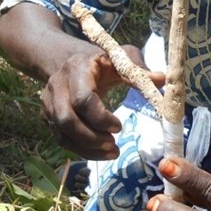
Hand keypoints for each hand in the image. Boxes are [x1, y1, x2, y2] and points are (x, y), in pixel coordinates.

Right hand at [40, 45, 163, 159]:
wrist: (69, 60)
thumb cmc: (101, 61)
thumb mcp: (120, 58)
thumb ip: (138, 68)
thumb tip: (162, 80)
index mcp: (77, 69)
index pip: (82, 99)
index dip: (101, 118)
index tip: (120, 126)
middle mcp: (57, 86)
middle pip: (67, 120)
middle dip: (91, 138)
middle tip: (114, 146)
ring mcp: (49, 103)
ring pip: (62, 133)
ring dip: (87, 148)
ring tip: (112, 152)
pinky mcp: (48, 117)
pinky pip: (62, 139)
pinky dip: (81, 150)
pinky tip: (100, 152)